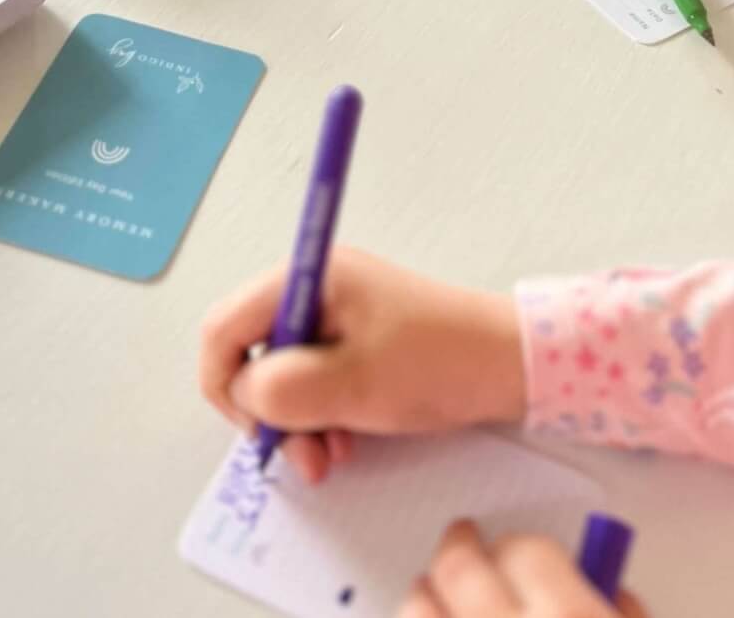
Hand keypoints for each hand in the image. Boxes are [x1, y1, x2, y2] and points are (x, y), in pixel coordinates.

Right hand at [199, 248, 524, 484]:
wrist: (510, 366)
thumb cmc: (437, 364)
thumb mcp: (351, 385)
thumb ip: (282, 389)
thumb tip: (245, 394)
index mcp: (308, 277)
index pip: (224, 325)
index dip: (225, 382)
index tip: (258, 428)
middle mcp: (314, 287)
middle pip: (250, 351)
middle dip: (268, 410)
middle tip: (302, 455)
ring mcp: (335, 312)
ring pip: (281, 372)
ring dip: (296, 420)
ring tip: (330, 456)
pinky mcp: (355, 338)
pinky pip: (313, 378)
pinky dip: (320, 413)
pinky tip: (347, 439)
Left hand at [400, 521, 648, 617]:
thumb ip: (625, 613)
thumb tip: (613, 593)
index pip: (527, 552)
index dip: (521, 547)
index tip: (519, 549)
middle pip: (462, 570)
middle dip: (459, 550)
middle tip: (460, 541)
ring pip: (419, 613)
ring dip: (422, 597)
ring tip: (427, 591)